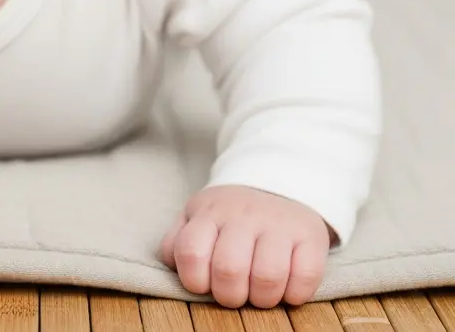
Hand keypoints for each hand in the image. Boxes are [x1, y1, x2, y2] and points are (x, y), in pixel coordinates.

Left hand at [159, 185, 330, 307]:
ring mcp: (278, 223)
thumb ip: (178, 240)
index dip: (195, 281)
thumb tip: (174, 267)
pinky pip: (305, 278)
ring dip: (263, 299)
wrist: (279, 184)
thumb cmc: (231, 215)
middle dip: (229, 296)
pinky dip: (294, 295)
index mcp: (209, 212)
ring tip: (260, 293)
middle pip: (228, 270)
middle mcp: (243, 215)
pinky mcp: (310, 235)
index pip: (191, 252)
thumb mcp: (198, 216)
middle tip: (235, 293)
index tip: (205, 284)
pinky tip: (287, 289)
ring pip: (267, 277)